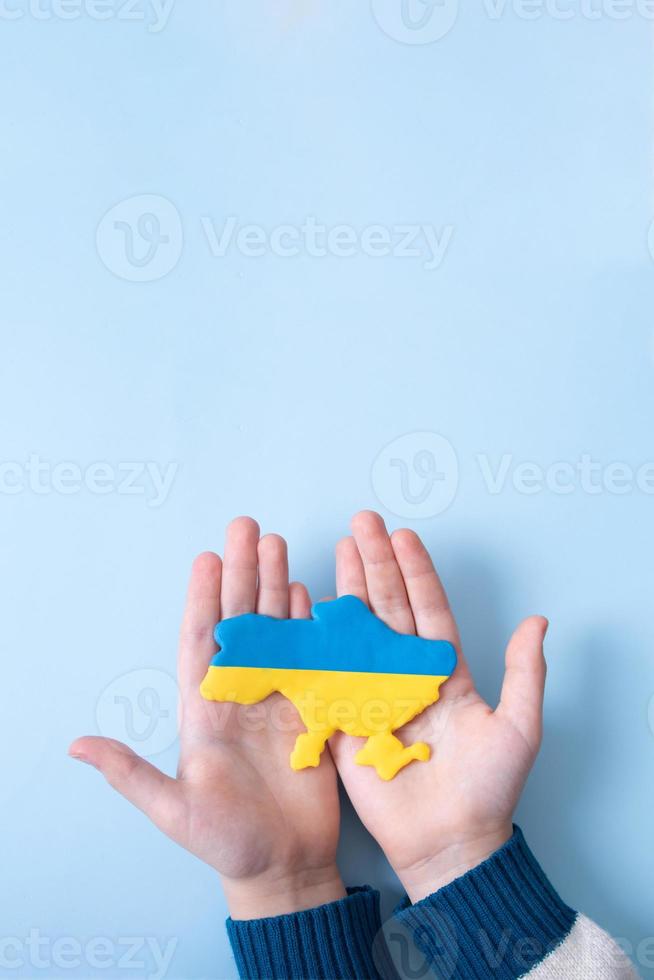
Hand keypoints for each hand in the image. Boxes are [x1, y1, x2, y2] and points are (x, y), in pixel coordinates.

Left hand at [70, 518, 344, 918]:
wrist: (284, 869)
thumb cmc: (226, 843)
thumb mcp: (173, 809)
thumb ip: (130, 773)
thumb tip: (76, 745)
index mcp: (203, 710)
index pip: (201, 641)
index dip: (203, 599)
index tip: (206, 557)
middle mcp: (239, 694)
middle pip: (240, 622)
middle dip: (242, 574)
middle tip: (247, 528)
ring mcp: (277, 698)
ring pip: (275, 631)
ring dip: (274, 588)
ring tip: (275, 546)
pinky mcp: (311, 710)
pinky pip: (310, 657)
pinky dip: (309, 625)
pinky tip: (306, 594)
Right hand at [330, 511, 547, 902]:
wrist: (449, 844)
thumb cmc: (488, 790)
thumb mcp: (519, 728)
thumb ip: (525, 673)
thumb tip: (539, 620)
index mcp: (444, 670)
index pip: (427, 609)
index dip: (415, 572)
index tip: (402, 534)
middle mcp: (406, 674)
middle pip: (388, 608)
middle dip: (376, 564)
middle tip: (363, 523)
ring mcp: (373, 694)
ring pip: (357, 631)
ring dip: (347, 590)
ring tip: (338, 549)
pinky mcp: (346, 721)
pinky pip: (328, 676)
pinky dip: (316, 643)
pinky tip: (307, 609)